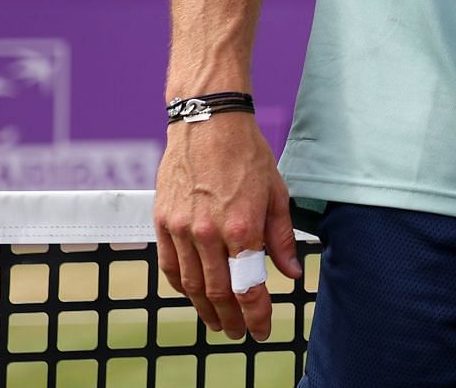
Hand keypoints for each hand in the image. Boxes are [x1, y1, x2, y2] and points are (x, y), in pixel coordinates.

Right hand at [154, 115, 301, 340]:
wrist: (208, 123)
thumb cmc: (248, 156)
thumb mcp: (277, 194)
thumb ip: (281, 239)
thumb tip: (292, 274)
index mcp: (242, 227)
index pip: (249, 288)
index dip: (257, 315)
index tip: (263, 330)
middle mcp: (208, 234)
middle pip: (219, 293)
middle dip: (233, 319)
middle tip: (241, 333)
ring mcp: (181, 229)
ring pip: (192, 285)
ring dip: (206, 310)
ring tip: (219, 323)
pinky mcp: (162, 222)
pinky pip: (171, 266)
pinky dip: (182, 286)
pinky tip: (194, 295)